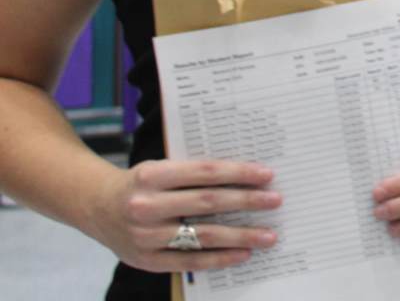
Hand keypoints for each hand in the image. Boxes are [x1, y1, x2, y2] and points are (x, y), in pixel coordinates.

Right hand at [88, 158, 279, 272]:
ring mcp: (145, 236)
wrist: (95, 205)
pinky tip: (242, 254)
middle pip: (208, 203)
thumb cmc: (141, 183)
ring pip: (203, 236)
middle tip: (276, 201)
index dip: (238, 173)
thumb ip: (194, 172)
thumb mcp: (161, 167)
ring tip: (269, 235)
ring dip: (241, 236)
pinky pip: (190, 261)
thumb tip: (246, 177)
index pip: (205, 172)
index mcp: (152, 175)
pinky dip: (219, 259)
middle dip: (247, 202)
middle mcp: (146, 206)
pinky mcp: (146, 260)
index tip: (267, 174)